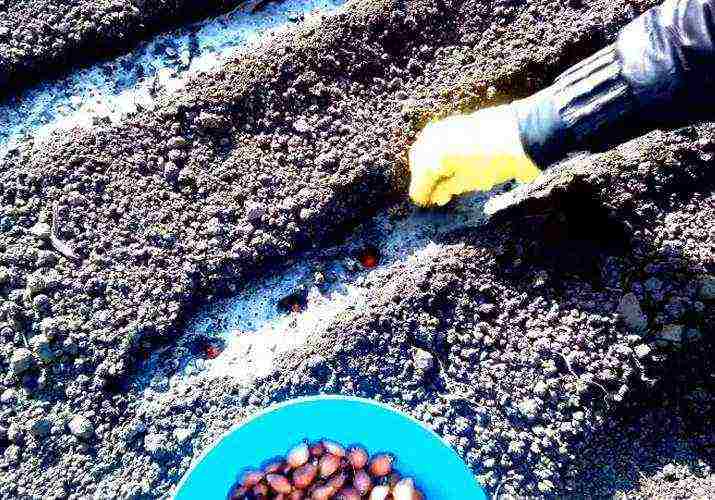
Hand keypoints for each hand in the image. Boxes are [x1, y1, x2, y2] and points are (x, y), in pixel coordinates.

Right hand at [408, 105, 540, 206]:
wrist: (520, 136)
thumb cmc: (493, 164)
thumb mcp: (468, 182)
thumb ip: (447, 189)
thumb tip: (435, 196)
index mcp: (432, 158)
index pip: (419, 183)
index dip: (423, 195)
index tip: (428, 204)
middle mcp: (431, 141)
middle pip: (418, 164)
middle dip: (424, 179)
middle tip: (435, 193)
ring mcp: (441, 128)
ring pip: (425, 150)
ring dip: (430, 164)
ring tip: (444, 178)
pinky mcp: (453, 122)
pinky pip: (435, 139)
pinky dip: (438, 152)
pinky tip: (449, 162)